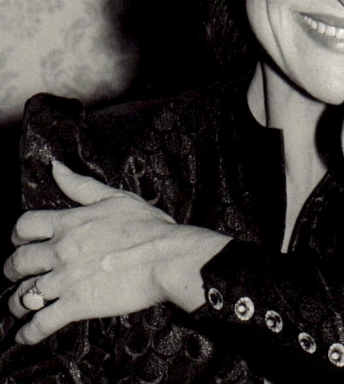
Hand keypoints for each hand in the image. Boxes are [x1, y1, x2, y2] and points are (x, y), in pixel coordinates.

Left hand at [4, 161, 230, 344]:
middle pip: (18, 261)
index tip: (21, 240)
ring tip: (20, 305)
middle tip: (17, 273)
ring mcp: (66, 279)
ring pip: (24, 294)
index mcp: (70, 223)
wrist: (169, 257)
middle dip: (13, 268)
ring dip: (17, 302)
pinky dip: (29, 333)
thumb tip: (55, 166)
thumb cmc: (149, 227)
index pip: (25, 225)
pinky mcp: (76, 305)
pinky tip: (27, 336)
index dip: (18, 234)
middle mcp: (61, 250)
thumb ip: (81, 185)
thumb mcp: (116, 198)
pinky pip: (41, 323)